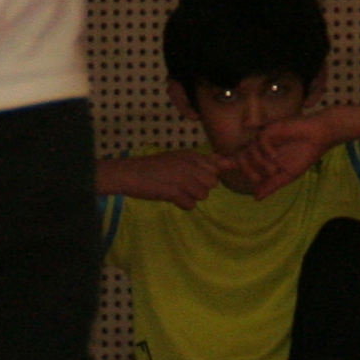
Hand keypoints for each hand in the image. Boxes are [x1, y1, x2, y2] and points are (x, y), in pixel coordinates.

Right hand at [104, 152, 221, 207]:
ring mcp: (181, 177)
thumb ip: (204, 162)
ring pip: (203, 195)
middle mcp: (189, 164)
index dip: (206, 176)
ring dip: (191, 196)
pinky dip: (182, 205)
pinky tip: (171, 197)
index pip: (215, 168)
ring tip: (176, 190)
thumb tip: (230, 161)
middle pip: (212, 183)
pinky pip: (190, 205)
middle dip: (200, 187)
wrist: (129, 173)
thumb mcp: (180, 159)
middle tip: (183, 185)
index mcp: (191, 155)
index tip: (192, 177)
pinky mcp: (173, 191)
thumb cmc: (154, 166)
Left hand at [231, 113, 334, 198]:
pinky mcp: (271, 129)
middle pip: (241, 158)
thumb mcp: (287, 176)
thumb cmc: (304, 155)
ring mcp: (265, 138)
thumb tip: (256, 198)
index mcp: (262, 158)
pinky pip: (260, 141)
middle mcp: (260, 148)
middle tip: (260, 177)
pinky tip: (276, 156)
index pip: (240, 161)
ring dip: (260, 163)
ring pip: (250, 151)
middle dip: (247, 170)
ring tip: (275, 168)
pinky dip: (266, 150)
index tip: (216, 164)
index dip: (226, 162)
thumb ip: (271, 185)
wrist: (319, 138)